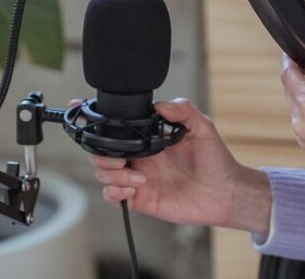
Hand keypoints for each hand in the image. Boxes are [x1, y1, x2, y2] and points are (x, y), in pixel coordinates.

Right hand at [77, 98, 271, 236]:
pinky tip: (134, 188)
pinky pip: (112, 195)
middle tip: (120, 157)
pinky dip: (115, 191)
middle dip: (100, 152)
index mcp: (150, 137)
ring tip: (138, 176)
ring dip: (112, 173)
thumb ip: (184, 111)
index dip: (97, 120)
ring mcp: (138, 177)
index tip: (79, 108)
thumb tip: (161, 105)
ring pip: (103, 172)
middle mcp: (140, 156)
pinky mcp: (140, 198)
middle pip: (101, 151)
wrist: (225, 192)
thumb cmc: (215, 160)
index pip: (118, 127)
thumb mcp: (203, 128)